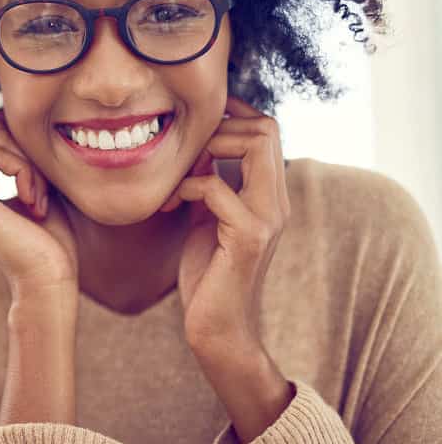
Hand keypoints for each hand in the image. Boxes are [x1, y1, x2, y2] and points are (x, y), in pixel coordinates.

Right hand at [0, 108, 78, 293]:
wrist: (50, 279)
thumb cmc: (50, 238)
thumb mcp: (32, 182)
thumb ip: (15, 150)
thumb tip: (7, 109)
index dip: (20, 144)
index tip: (40, 185)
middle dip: (25, 151)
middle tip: (42, 192)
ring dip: (28, 163)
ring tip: (39, 198)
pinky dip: (24, 171)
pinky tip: (34, 203)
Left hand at [163, 95, 291, 355]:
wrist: (218, 328)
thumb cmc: (208, 272)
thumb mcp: (207, 217)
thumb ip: (210, 183)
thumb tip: (196, 148)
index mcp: (268, 194)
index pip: (266, 128)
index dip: (232, 115)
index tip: (192, 128)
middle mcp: (276, 201)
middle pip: (266, 126)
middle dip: (217, 127)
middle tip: (183, 155)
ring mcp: (267, 217)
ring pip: (254, 144)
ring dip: (205, 149)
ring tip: (177, 176)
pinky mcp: (248, 237)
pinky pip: (215, 187)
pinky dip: (185, 187)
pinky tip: (167, 208)